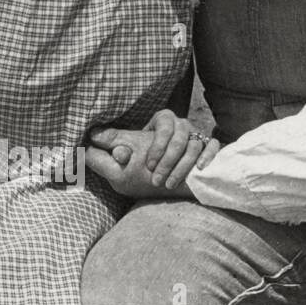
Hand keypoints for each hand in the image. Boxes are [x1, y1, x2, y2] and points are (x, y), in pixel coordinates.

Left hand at [85, 121, 219, 198]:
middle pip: (179, 138)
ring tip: (166, 184)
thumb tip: (93, 134)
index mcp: (163, 120)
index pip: (164, 125)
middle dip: (166, 160)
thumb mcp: (130, 149)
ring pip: (193, 145)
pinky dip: (206, 158)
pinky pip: (213, 147)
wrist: (183, 173)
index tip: (143, 162)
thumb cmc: (152, 160)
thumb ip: (113, 141)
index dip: (156, 146)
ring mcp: (197, 136)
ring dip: (180, 167)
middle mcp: (182, 125)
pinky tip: (197, 170)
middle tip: (154, 178)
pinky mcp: (209, 148)